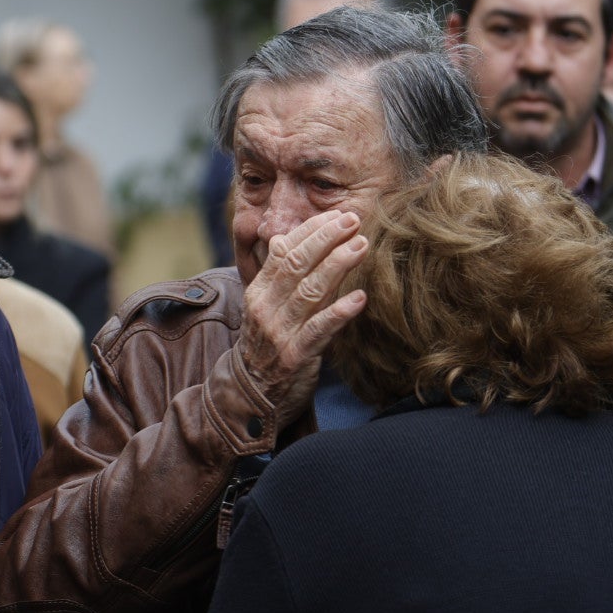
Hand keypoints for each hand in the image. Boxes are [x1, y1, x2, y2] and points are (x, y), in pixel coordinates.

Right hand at [237, 210, 368, 425]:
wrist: (251, 396)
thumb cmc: (265, 347)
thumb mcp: (264, 308)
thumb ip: (276, 276)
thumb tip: (283, 238)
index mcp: (258, 292)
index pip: (284, 251)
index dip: (311, 230)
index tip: (337, 215)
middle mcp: (266, 308)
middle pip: (297, 264)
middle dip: (327, 238)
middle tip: (354, 220)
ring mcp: (280, 333)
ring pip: (310, 291)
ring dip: (338, 264)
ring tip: (362, 246)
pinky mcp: (295, 357)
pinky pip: (320, 330)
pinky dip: (340, 312)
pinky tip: (360, 298)